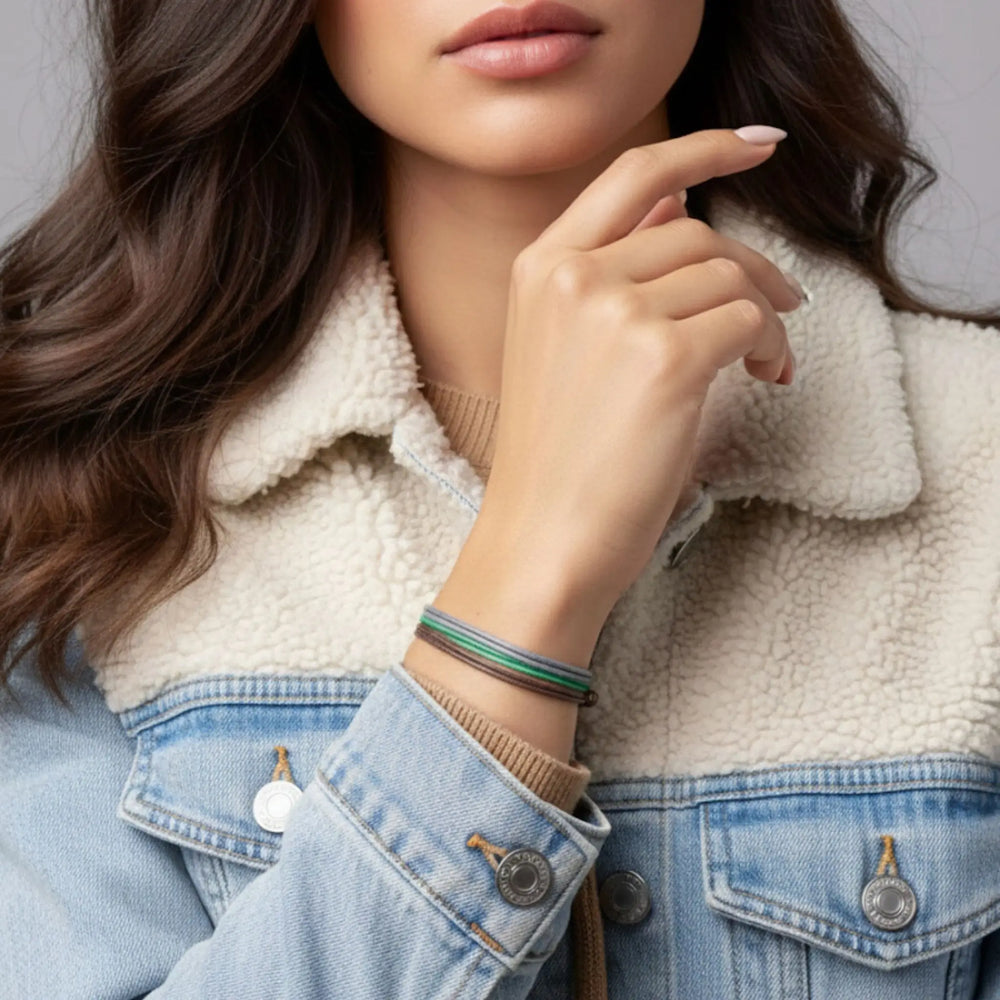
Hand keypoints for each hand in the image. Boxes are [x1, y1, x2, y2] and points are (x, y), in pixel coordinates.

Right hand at [474, 128, 803, 621]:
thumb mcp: (565, 348)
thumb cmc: (558, 460)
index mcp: (540, 267)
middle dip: (752, 268)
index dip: (704, 148)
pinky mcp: (665, 359)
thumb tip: (679, 210)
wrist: (542, 542)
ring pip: (729, 276)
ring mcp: (616, 313)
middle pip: (698, 233)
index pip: (632, 174)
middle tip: (781, 308)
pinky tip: (766, 379)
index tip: (757, 144)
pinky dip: (773, 347)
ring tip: (765, 364)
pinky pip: (750, 321)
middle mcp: (573, 277)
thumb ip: (615, 271)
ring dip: (766, 315)